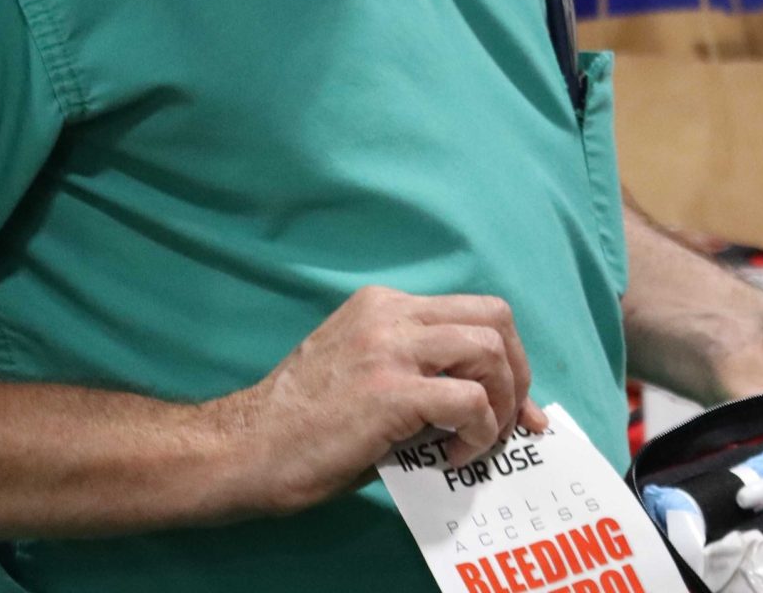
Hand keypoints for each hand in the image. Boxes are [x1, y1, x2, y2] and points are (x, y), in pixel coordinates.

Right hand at [208, 287, 546, 517]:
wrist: (245, 450)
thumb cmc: (301, 427)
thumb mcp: (365, 376)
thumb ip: (418, 373)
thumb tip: (483, 403)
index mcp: (382, 306)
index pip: (471, 311)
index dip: (507, 356)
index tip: (514, 402)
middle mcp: (390, 315)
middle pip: (494, 318)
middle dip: (517, 371)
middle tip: (510, 420)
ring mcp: (389, 349)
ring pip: (490, 350)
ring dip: (502, 401)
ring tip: (481, 439)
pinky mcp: (390, 391)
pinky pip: (469, 400)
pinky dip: (478, 431)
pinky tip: (454, 455)